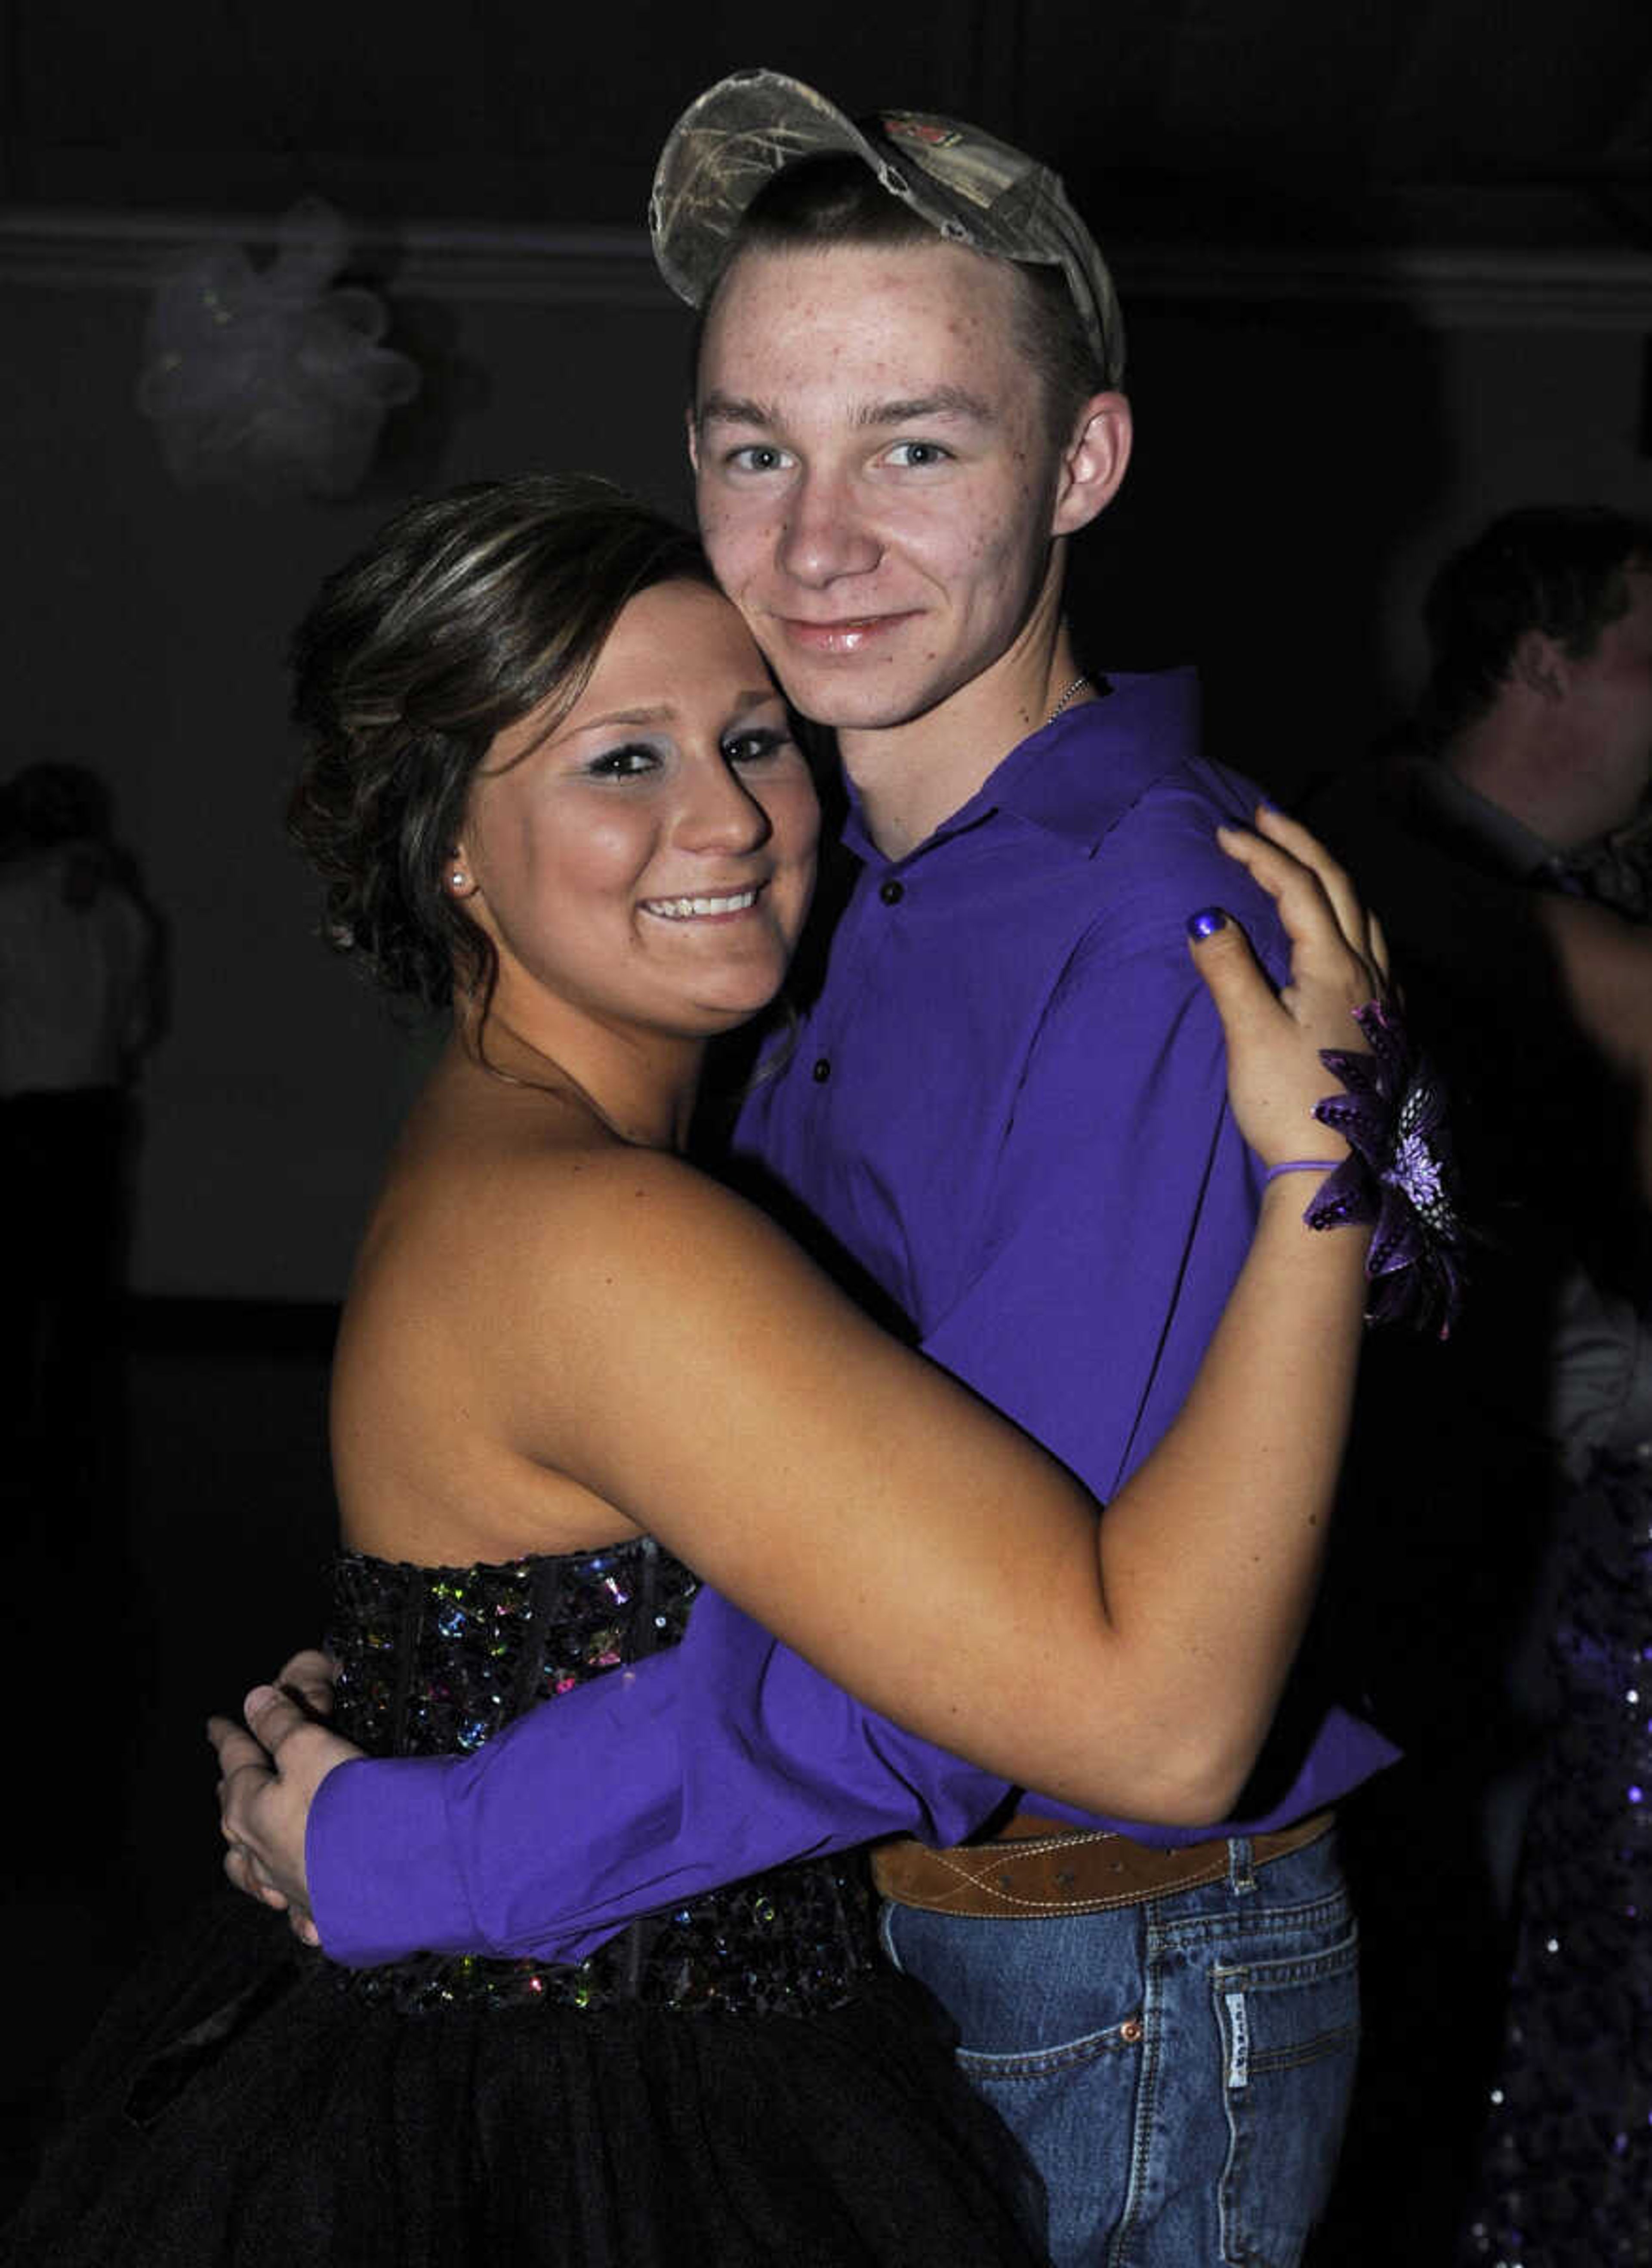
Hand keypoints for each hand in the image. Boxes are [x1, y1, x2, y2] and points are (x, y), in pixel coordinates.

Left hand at [208, 1649, 357, 1949]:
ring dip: (247, 1851)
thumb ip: (279, 1724)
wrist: (387, 1875)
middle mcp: (257, 1852)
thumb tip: (252, 1700)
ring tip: (245, 1843)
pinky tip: (290, 1903)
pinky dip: (285, 1900)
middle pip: (235, 1814)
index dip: (227, 1736)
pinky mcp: (316, 1911)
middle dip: (233, 1789)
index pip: (233, 1760)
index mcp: (247, 1808)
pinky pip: (290, 1906)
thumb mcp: (310, 1747)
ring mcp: (284, 1886)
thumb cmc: (342, 1804)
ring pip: (252, 1868)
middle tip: (229, 1775)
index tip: (215, 1723)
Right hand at [1188, 806, 1388, 1169]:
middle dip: (1300, 845)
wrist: (1336, 1171)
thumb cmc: (1291, 1103)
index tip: (1224, 831)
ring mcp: (1381, 999)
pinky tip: (1340, 931)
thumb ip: (1229, 968)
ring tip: (1301, 860)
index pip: (1298, 888)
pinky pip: (1372, 946)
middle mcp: (1367, 973)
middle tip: (1265, 816)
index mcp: (1335, 967)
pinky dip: (1349, 916)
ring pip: (1362, 914)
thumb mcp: (1250, 1033)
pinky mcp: (1382, 1025)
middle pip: (1339, 886)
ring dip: (1329, 876)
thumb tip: (1206, 916)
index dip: (1261, 853)